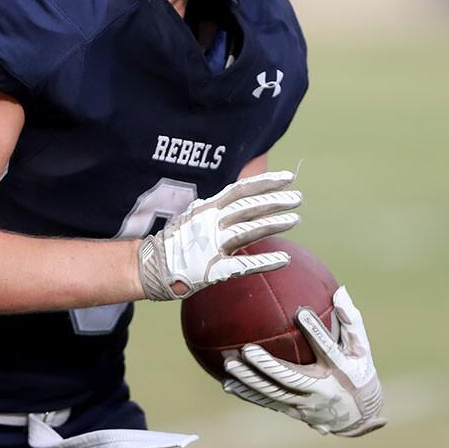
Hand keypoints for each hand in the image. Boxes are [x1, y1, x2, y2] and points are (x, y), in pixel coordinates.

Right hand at [137, 170, 300, 300]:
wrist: (149, 266)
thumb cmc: (175, 242)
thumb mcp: (194, 216)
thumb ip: (216, 208)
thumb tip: (235, 197)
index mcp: (208, 209)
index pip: (241, 190)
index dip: (265, 182)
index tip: (287, 178)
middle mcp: (211, 223)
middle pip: (249, 208)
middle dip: (275, 201)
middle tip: (299, 198)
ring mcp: (212, 245)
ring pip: (249, 230)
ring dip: (274, 224)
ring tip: (295, 219)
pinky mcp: (212, 269)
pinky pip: (243, 265)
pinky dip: (265, 262)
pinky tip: (284, 259)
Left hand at [222, 286, 384, 436]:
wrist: (359, 416)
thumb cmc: (360, 371)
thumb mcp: (362, 347)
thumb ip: (351, 320)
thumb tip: (340, 290)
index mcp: (339, 368)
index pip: (326, 348)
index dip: (315, 331)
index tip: (300, 312)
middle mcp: (321, 388)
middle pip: (291, 377)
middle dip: (267, 365)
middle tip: (246, 349)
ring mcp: (306, 403)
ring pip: (274, 392)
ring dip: (250, 380)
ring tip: (230, 365)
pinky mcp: (295, 411)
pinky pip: (269, 402)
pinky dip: (249, 394)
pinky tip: (228, 384)